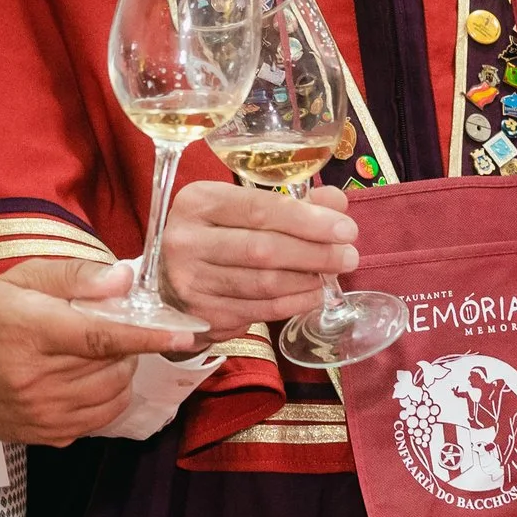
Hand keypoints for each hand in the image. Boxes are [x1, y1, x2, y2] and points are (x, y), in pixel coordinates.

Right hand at [0, 260, 193, 445]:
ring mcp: (44, 413)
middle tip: (105, 329)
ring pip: (113, 394)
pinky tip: (85, 379)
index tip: (186, 332)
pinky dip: (107, 397)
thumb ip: (73, 276)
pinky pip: (101, 418)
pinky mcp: (50, 435)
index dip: (147, 336)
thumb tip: (124, 280)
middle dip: (124, 346)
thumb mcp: (20, 280)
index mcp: (30, 332)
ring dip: (119, 371)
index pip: (100, 337)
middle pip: (112, 365)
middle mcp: (37, 378)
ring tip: (94, 354)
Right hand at [156, 181, 358, 333]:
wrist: (168, 279)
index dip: (308, 220)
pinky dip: (293, 303)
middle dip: (315, 254)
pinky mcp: (202, 315)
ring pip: (264, 284)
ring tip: (331, 275)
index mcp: (197, 202)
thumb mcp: (239, 208)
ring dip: (307, 281)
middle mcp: (186, 240)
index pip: (260, 208)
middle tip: (348, 256)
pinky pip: (259, 310)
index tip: (345, 229)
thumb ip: (289, 204)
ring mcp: (191, 281)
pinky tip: (311, 294)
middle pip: (264, 249)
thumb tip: (337, 203)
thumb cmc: (213, 235)